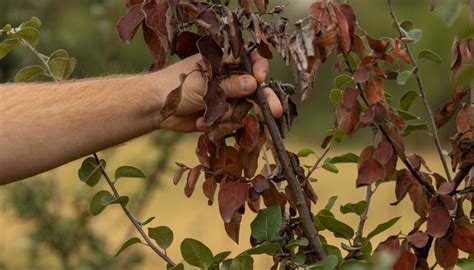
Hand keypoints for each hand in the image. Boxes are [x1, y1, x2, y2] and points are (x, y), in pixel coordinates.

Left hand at [155, 53, 282, 131]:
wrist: (156, 108)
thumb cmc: (177, 86)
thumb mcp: (204, 83)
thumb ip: (230, 85)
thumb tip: (255, 83)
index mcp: (223, 62)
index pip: (250, 61)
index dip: (259, 69)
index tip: (261, 79)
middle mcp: (227, 79)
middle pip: (254, 88)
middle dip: (264, 100)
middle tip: (275, 111)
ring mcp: (224, 97)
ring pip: (242, 108)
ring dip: (227, 115)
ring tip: (206, 115)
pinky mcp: (219, 115)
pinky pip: (229, 121)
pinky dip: (216, 123)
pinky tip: (199, 121)